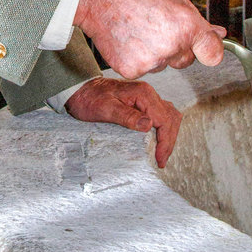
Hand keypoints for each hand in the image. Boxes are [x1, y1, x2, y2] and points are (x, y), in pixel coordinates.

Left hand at [65, 77, 182, 166]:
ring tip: (162, 154)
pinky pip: (161, 115)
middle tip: (161, 161)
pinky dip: (164, 129)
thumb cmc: (90, 99)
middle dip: (169, 141)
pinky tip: (158, 142)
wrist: (81, 90)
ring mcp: (146, 98)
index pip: (164, 119)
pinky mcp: (143, 103)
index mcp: (143, 94)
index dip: (165, 141)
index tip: (159, 158)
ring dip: (169, 135)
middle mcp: (148, 94)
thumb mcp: (105, 109)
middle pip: (171, 118)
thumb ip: (126, 116)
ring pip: (169, 116)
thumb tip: (148, 125)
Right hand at [73, 0, 225, 79]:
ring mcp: (151, 60)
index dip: (209, 50)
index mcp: (186, 25)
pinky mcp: (131, 69)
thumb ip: (194, 17)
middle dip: (176, 46)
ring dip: (152, 51)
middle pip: (184, 59)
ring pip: (161, 63)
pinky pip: (141, 67)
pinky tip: (125, 37)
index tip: (205, 49)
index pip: (213, 53)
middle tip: (155, 25)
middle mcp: (172, 46)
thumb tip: (217, 33)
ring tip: (135, 25)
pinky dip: (133, 56)